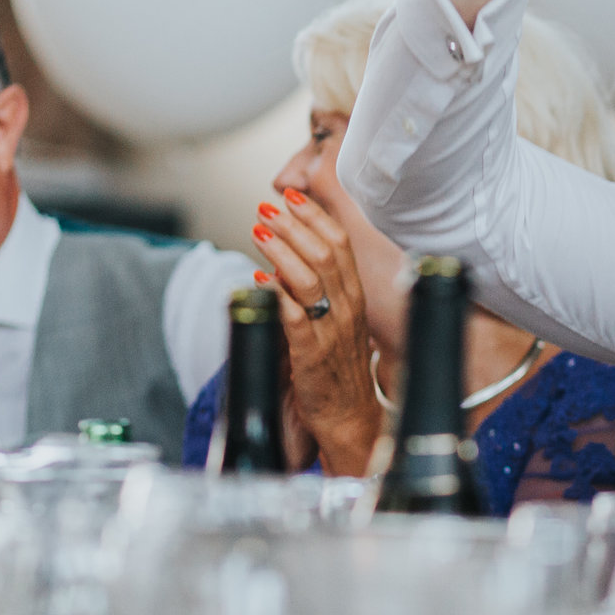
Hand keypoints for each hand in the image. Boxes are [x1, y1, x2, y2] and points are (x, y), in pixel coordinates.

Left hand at [251, 191, 380, 475]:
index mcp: (355, 298)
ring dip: (282, 249)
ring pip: (310, 278)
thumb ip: (320, 290)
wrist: (350, 418)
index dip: (316, 217)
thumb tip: (289, 259)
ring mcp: (331, 331)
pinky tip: (260, 277)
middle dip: (294, 225)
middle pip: (326, 254)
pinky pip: (296, 318)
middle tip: (267, 206)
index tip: (293, 196)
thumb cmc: (340, 370)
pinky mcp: (312, 355)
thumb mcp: (339, 322)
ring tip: (259, 229)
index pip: (341, 245)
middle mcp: (347, 310)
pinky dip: (278, 294)